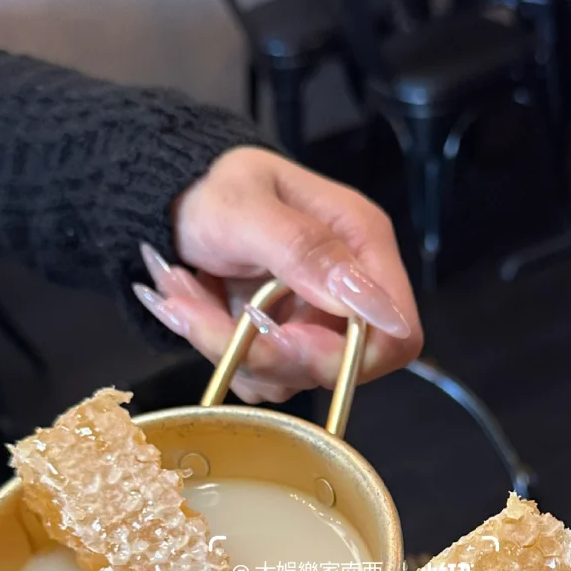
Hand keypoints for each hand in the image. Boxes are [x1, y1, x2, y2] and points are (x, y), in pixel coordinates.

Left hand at [132, 147, 422, 403]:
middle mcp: (348, 290)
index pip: (397, 336)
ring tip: (185, 297)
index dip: (350, 356)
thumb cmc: (212, 191)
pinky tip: (195, 308)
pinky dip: (222, 354)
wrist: (173, 203)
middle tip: (212, 318)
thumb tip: (367, 301)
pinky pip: (262, 379)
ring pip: (292, 378)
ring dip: (231, 350)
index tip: (288, 337)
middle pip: (341, 369)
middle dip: (271, 354)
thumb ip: (305, 250)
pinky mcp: (282, 344)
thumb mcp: (246, 208)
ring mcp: (315, 323)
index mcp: (361, 243)